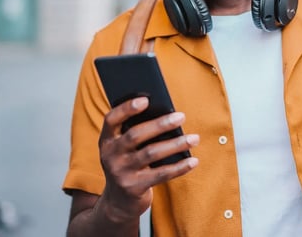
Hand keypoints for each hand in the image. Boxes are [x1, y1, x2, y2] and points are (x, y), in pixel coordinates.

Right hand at [98, 97, 199, 223]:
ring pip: (151, 153)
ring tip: (194, 138)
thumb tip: (167, 116)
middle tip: (181, 117)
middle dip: (160, 124)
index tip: (145, 99)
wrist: (118, 202)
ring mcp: (121, 172)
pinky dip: (179, 167)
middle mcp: (110, 155)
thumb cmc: (128, 165)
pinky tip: (193, 161)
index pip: (112, 119)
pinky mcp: (134, 188)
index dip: (126, 108)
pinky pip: (161, 174)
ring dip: (175, 144)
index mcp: (107, 140)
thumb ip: (137, 133)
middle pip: (135, 135)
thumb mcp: (124, 149)